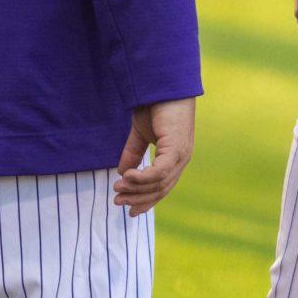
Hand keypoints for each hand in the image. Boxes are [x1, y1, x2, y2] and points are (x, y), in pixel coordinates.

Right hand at [114, 97, 194, 215]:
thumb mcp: (141, 135)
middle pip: (160, 190)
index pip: (162, 187)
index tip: (130, 211)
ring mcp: (181, 155)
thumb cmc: (155, 105)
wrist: (162, 85)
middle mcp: (181, 160)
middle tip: (117, 201)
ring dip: (135, 188)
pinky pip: (159, 172)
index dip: (146, 201)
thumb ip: (133, 153)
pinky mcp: (176, 148)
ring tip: (117, 188)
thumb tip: (123, 173)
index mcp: (175, 159)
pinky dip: (142, 178)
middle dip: (137, 198)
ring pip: (158, 183)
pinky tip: (127, 177)